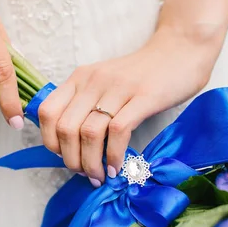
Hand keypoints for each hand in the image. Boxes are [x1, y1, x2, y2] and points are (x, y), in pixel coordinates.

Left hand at [38, 27, 222, 185]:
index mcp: (80, 78)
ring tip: (99, 176)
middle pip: (66, 128)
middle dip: (71, 160)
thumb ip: (86, 104)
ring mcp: (118, 88)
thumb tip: (72, 145)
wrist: (180, 51)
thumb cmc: (142, 74)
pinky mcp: (144, 97)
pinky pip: (118, 132)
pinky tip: (117, 167)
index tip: (64, 157)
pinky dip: (114, 156)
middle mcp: (94, 81)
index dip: (50, 141)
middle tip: (85, 174)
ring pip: (89, 133)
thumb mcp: (104, 83)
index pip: (47, 112)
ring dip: (91, 163)